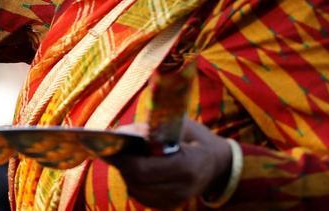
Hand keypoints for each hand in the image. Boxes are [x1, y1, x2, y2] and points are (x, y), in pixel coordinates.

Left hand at [103, 119, 233, 208]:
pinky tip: (136, 170)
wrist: (218, 164)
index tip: (110, 147)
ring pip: (136, 191)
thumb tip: (120, 133)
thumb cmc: (196, 139)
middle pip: (136, 181)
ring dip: (126, 174)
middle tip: (112, 150)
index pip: (143, 170)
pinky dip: (134, 183)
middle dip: (122, 165)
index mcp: (187, 166)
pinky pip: (143, 197)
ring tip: (126, 158)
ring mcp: (177, 201)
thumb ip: (151, 128)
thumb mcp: (179, 126)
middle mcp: (182, 189)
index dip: (123, 160)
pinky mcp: (171, 205)